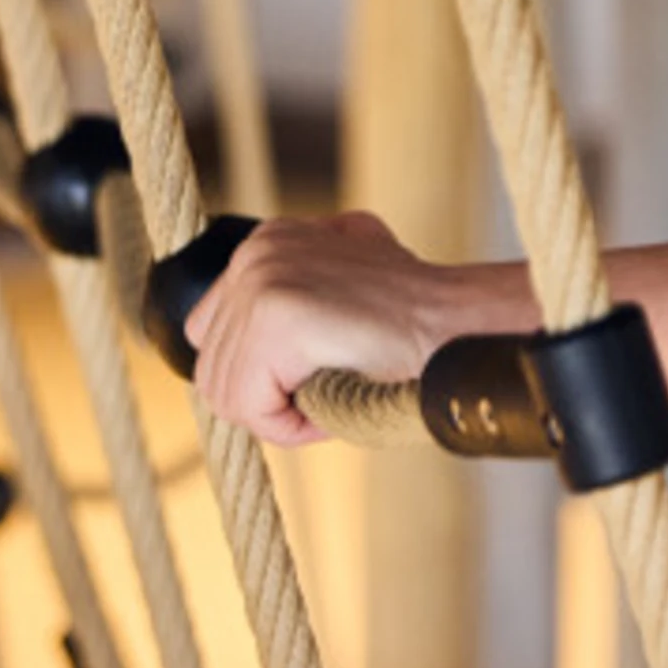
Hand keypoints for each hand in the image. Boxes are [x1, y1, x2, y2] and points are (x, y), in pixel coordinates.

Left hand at [184, 210, 491, 446]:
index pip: (211, 330)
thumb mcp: (346, 274)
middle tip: (324, 395)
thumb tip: (266, 332)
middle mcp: (255, 253)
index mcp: (266, 240)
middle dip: (265, 398)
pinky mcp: (275, 320)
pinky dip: (289, 426)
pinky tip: (331, 406)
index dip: (256, 373)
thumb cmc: (415, 317)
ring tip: (333, 397)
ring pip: (225, 392)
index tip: (308, 377)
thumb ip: (299, 288)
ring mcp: (262, 282)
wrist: (456, 326)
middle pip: (211, 367)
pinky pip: (249, 408)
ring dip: (280, 414)